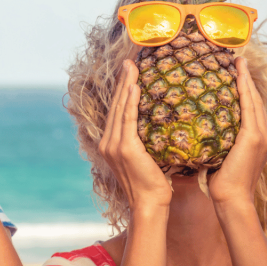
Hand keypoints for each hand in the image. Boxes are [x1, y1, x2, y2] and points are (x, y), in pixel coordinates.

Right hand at [98, 60, 171, 210]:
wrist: (149, 204)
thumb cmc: (153, 185)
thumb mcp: (146, 160)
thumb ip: (145, 142)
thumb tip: (159, 126)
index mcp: (110, 144)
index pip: (116, 110)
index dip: (121, 89)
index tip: (128, 71)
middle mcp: (107, 142)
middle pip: (115, 104)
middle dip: (121, 81)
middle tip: (128, 60)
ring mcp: (113, 145)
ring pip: (120, 108)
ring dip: (125, 84)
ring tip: (131, 65)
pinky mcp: (124, 148)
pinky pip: (128, 119)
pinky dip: (130, 101)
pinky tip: (134, 86)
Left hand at [208, 57, 266, 205]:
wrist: (232, 198)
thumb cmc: (221, 181)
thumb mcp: (219, 155)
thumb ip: (215, 140)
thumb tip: (196, 128)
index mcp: (259, 139)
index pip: (252, 108)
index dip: (246, 88)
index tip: (236, 71)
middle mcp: (266, 134)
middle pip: (256, 99)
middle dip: (247, 78)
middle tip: (238, 59)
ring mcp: (264, 135)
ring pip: (254, 99)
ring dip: (246, 78)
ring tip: (238, 61)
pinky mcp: (256, 137)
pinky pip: (250, 106)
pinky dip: (245, 88)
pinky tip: (238, 75)